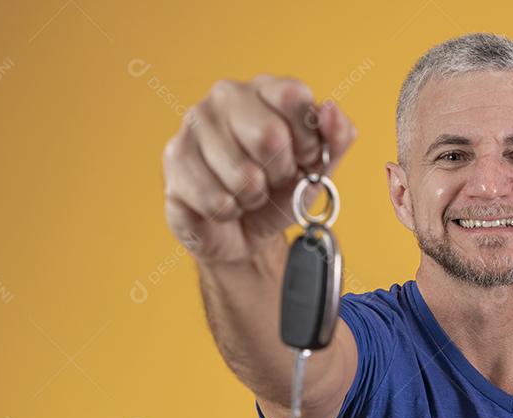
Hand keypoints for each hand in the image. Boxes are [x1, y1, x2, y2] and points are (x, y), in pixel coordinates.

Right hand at [161, 75, 355, 265]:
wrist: (245, 233)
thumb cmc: (281, 192)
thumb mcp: (321, 168)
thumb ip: (337, 137)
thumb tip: (331, 111)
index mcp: (266, 90)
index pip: (293, 96)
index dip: (307, 140)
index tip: (305, 159)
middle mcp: (226, 97)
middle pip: (269, 135)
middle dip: (280, 172)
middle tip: (272, 179)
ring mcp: (195, 125)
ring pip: (243, 175)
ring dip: (254, 197)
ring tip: (247, 193)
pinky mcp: (174, 160)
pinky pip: (217, 200)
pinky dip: (229, 212)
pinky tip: (224, 203)